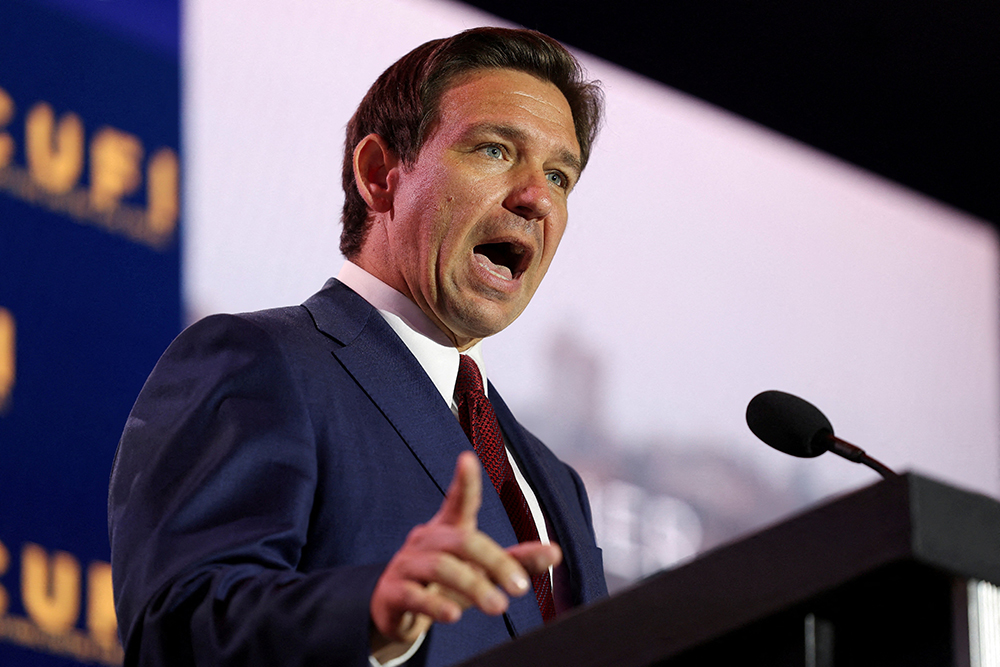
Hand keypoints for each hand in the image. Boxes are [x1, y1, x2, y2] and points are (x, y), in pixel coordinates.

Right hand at [370, 451, 561, 646]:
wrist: (398, 614)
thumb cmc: (446, 585)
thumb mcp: (481, 572)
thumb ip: (516, 562)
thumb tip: (556, 553)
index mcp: (447, 528)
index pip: (457, 501)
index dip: (464, 481)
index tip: (467, 458)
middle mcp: (425, 540)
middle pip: (462, 541)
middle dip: (494, 562)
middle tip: (521, 589)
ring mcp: (406, 565)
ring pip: (440, 566)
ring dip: (473, 586)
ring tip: (498, 607)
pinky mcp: (392, 593)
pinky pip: (413, 594)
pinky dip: (436, 604)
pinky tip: (453, 615)